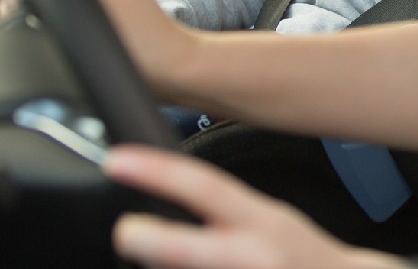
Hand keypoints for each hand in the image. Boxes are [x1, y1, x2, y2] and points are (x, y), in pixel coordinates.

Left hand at [104, 145, 404, 268]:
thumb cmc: (300, 256)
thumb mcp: (268, 219)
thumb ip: (224, 210)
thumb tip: (164, 200)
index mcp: (262, 222)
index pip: (207, 187)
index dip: (160, 172)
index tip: (118, 160)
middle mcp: (255, 256)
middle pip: (192, 249)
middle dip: (154, 240)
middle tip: (124, 231)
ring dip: (161, 268)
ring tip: (150, 255)